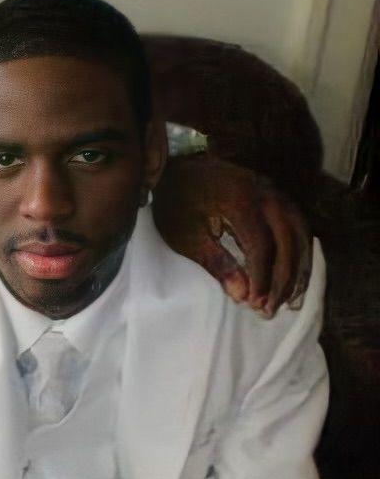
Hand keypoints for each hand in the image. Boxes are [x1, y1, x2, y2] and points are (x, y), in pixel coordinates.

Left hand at [152, 154, 311, 317]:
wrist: (179, 168)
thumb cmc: (178, 204)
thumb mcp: (187, 236)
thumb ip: (217, 264)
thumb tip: (242, 295)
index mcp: (241, 202)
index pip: (262, 246)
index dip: (262, 278)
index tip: (255, 304)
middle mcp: (266, 194)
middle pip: (288, 242)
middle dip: (282, 280)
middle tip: (271, 310)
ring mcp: (276, 192)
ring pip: (300, 234)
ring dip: (297, 269)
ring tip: (288, 300)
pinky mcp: (278, 196)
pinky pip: (299, 226)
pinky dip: (300, 253)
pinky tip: (294, 276)